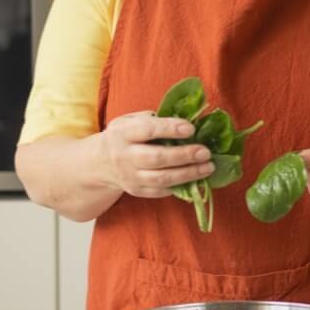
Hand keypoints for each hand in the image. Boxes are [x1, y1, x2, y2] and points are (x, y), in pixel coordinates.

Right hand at [99, 112, 214, 197]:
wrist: (101, 163)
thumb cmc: (124, 136)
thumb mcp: (130, 120)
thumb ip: (153, 119)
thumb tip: (186, 121)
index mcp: (122, 133)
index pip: (148, 130)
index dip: (170, 129)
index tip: (191, 128)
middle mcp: (124, 156)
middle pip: (156, 158)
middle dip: (184, 155)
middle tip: (205, 152)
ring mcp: (130, 176)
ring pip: (162, 178)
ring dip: (188, 173)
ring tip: (208, 167)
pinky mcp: (137, 191)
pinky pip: (161, 190)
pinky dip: (181, 186)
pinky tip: (197, 179)